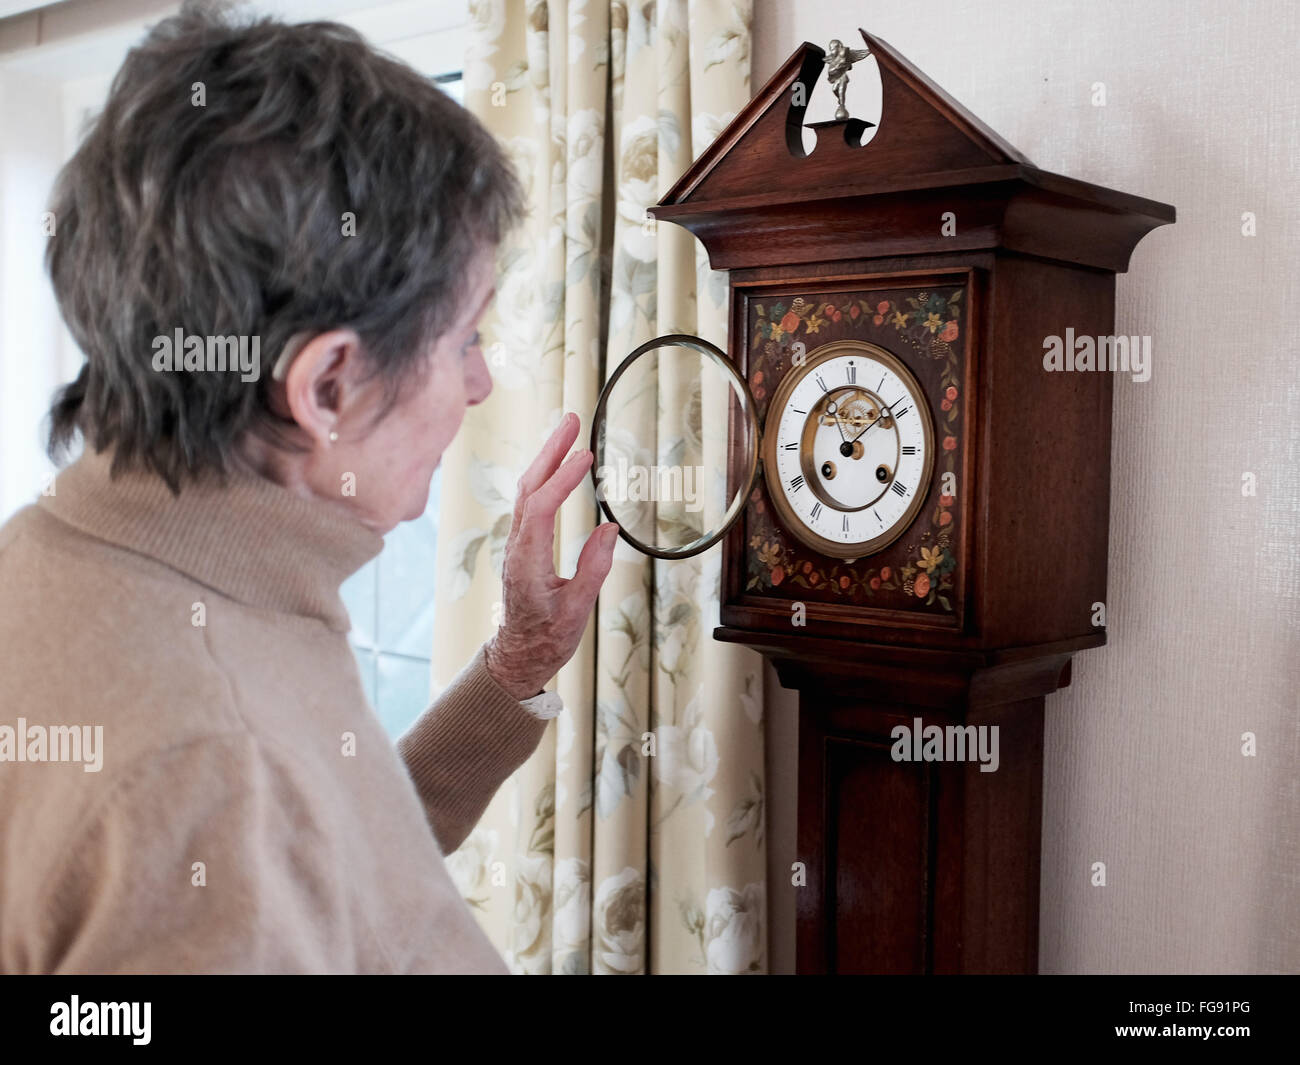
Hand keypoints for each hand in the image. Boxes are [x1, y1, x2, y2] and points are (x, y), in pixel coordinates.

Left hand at [483, 412, 618, 700]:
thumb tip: (610, 529)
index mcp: (528, 562)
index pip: (541, 508)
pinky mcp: (522, 544)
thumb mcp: (577, 612)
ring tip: (568, 429)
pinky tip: (558, 462)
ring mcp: (517, 544)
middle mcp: (517, 547)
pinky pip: (529, 501)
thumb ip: (592, 569)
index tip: (585, 456)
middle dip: (550, 451)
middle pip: (528, 487)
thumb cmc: (547, 639)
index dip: (562, 479)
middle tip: (571, 419)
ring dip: (546, 458)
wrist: (518, 656)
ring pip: (526, 491)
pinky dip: (544, 475)